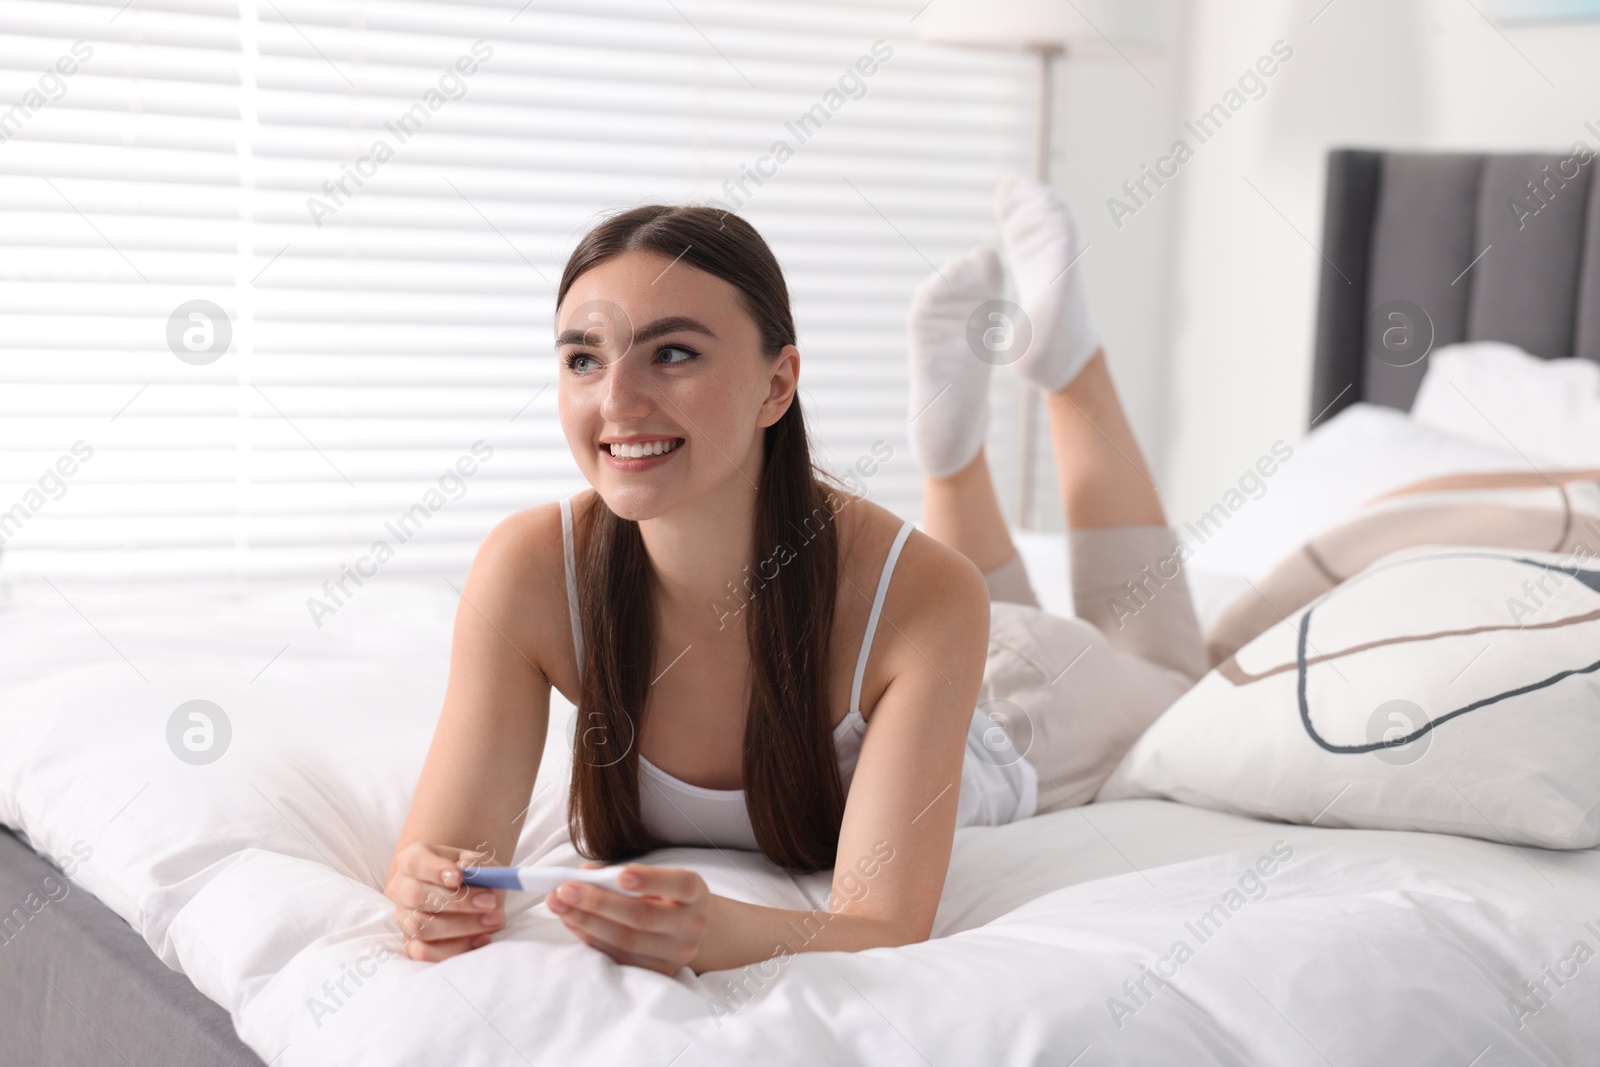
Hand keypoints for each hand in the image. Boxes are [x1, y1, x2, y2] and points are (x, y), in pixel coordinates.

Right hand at [384, 842, 504, 961]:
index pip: (414, 861)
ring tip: (493, 919)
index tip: (460, 876)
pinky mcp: (412, 945)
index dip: (434, 869)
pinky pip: (425, 953)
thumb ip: (477, 864)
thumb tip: (469, 870)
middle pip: (418, 896)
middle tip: (490, 902)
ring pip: (421, 927)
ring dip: (461, 926)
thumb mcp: (480, 864)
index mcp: (413, 861)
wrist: (474, 898)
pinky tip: (481, 939)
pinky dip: (456, 949)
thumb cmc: (473, 878)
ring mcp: (404, 919)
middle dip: (458, 901)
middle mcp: (401, 889)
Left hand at [548, 862, 708, 974]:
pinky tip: (572, 922)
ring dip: (586, 921)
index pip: (679, 885)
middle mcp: (692, 926)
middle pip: (642, 916)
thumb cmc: (666, 896)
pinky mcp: (657, 973)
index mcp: (696, 894)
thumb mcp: (657, 879)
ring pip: (626, 940)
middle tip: (566, 889)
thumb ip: (623, 874)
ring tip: (559, 904)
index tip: (621, 874)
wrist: (690, 931)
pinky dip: (591, 938)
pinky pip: (618, 956)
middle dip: (599, 902)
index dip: (650, 880)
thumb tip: (583, 874)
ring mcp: (676, 954)